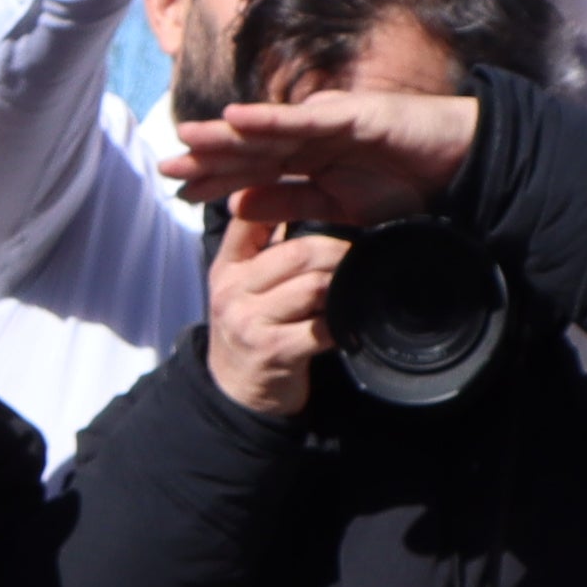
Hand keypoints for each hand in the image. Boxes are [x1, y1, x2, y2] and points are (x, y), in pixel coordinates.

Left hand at [161, 87, 479, 225]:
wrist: (460, 166)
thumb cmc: (407, 185)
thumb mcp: (339, 208)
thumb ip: (291, 204)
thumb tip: (240, 206)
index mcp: (308, 161)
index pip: (252, 172)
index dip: (216, 181)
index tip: (179, 194)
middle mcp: (310, 137)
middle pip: (250, 149)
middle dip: (208, 159)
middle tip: (165, 169)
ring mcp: (327, 122)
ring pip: (266, 130)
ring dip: (225, 135)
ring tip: (186, 139)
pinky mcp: (348, 114)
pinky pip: (301, 118)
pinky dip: (268, 118)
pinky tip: (234, 119)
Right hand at [203, 200, 345, 421]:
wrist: (236, 390)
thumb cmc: (250, 328)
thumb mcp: (241, 283)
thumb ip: (261, 244)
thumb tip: (296, 196)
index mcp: (227, 267)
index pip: (251, 219)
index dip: (287, 202)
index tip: (324, 202)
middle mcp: (232, 291)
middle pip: (300, 253)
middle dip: (339, 252)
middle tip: (358, 256)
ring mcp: (250, 322)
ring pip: (315, 287)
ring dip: (342, 289)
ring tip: (352, 290)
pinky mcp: (273, 351)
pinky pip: (322, 327)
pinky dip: (341, 324)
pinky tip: (346, 323)